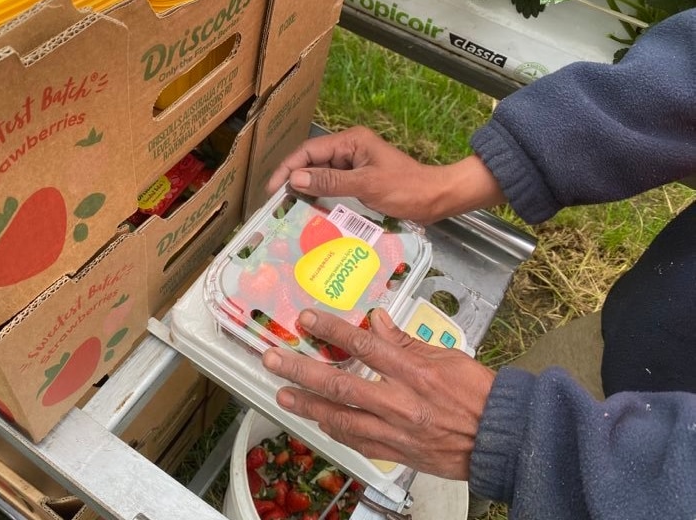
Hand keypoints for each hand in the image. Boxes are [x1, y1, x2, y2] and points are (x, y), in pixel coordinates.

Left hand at [262, 307, 494, 480]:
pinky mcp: (395, 451)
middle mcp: (399, 402)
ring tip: (283, 393)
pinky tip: (314, 421)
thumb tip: (376, 322)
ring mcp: (394, 430)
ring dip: (307, 405)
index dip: (332, 331)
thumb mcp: (447, 356)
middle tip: (273, 360)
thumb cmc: (477, 395)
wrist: (499, 439)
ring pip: (340, 418)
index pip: (364, 346)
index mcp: (414, 372)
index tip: (308, 320)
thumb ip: (406, 341)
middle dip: (302, 370)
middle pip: (340, 384)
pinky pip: (355, 441)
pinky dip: (332, 430)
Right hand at [266, 126, 505, 224]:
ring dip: (307, 192)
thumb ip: (330, 181)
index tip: (272, 189)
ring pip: (321, 177)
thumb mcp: (366, 185)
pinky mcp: (360, 182)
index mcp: (351, 141)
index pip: (309, 150)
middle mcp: (350, 150)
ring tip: (289, 211)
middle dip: (293, 181)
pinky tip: (312, 214)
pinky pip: (334, 188)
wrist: (437, 200)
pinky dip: (322, 199)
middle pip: (312, 163)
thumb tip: (295, 179)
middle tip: (277, 204)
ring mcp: (355, 166)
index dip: (287, 168)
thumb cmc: (406, 189)